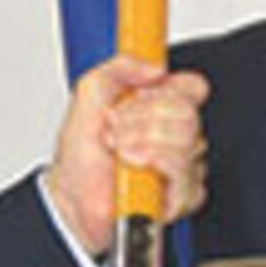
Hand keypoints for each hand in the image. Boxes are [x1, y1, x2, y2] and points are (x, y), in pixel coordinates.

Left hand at [46, 56, 209, 256]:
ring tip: (121, 152)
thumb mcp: (89, 94)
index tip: (139, 97)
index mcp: (159, 108)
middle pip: (187, 112)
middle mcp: (175, 134)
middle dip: (142, 120)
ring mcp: (182, 164)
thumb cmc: (81, 157)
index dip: (169, 89)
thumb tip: (154, 68)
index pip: (193, 87)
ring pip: (186, 139)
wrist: (72, 200)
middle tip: (118, 131)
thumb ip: (119, 67)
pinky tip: (135, 170)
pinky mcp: (184, 193)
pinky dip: (153, 165)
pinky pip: (184, 170)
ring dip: (142, 142)